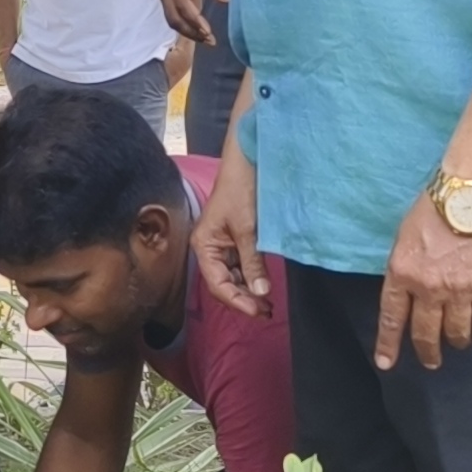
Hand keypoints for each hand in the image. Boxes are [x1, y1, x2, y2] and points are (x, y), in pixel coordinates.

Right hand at [156, 0, 223, 43]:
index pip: (183, 5)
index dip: (195, 21)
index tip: (209, 31)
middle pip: (174, 18)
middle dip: (191, 32)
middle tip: (210, 40)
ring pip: (171, 18)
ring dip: (187, 31)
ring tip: (206, 38)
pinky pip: (172, 13)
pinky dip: (183, 24)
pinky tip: (197, 28)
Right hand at [199, 142, 269, 316]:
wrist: (246, 160)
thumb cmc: (240, 190)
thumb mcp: (247, 229)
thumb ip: (253, 262)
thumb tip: (261, 293)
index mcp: (203, 246)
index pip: (217, 284)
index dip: (237, 300)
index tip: (258, 311)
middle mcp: (209, 248)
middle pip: (223, 283)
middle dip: (243, 298)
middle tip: (266, 311)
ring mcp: (221, 244)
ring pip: (232, 276)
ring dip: (248, 290)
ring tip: (267, 303)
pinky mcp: (234, 239)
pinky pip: (240, 265)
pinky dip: (252, 276)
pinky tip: (264, 284)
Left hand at [374, 195, 471, 369]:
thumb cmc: (434, 208)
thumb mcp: (405, 238)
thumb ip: (405, 269)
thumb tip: (409, 292)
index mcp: (402, 273)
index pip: (392, 318)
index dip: (388, 344)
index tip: (385, 363)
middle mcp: (428, 288)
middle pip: (426, 333)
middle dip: (427, 352)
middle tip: (431, 361)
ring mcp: (460, 290)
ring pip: (457, 331)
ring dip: (456, 342)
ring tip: (457, 345)